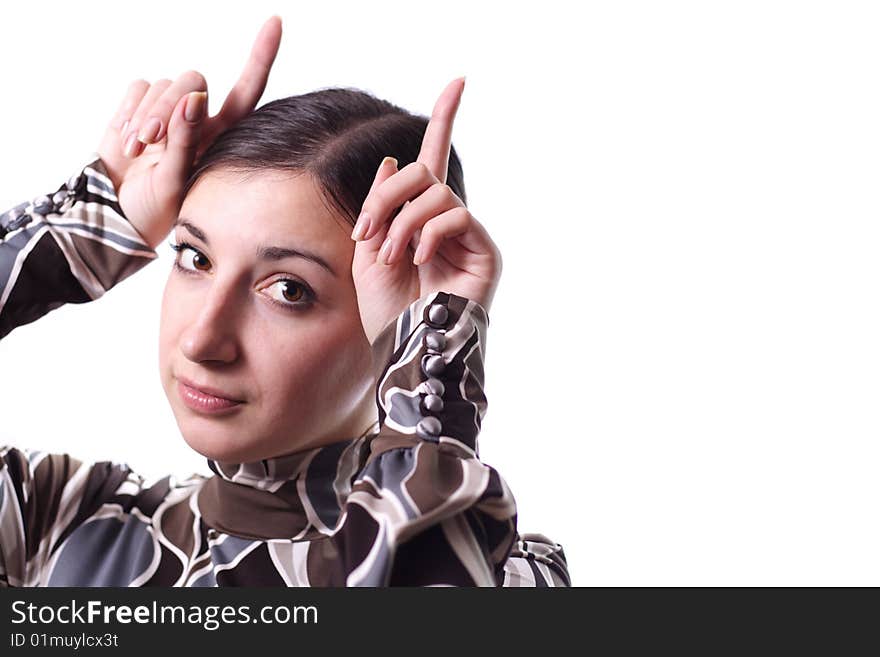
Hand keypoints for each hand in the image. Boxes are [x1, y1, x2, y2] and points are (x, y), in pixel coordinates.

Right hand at [95, 16, 282, 249]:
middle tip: (150, 141)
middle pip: (194, 81)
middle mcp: (200, 118)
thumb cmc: (157, 208)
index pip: (247, 90)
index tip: (275, 22)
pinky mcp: (140, 106)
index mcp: (222, 135)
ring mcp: (170, 112)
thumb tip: (195, 96)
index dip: (261, 56)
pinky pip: (139, 87)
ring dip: (146, 115)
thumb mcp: (175, 181)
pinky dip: (129, 111)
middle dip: (168, 108)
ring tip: (137, 151)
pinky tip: (127, 142)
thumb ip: (185, 140)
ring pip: (165, 85)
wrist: (116, 213)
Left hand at [351, 77, 502, 345]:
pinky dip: (427, 234)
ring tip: (389, 257)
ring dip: (401, 222)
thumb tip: (395, 157)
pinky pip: (455, 215)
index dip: (445, 119)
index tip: (459, 81)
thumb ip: (380, 204)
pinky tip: (417, 260)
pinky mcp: (485, 251)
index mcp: (419, 217)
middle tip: (365, 232)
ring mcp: (468, 236)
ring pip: (435, 193)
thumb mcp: (367, 249)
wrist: (404, 349)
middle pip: (422, 171)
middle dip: (386, 195)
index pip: (432, 160)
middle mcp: (448, 221)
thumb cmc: (384, 309)